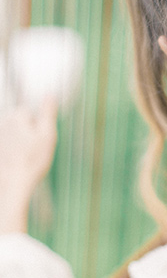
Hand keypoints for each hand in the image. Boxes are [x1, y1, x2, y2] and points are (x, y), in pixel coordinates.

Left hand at [0, 99, 57, 233]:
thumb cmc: (32, 161)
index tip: (39, 141)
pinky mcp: (0, 148)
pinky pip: (8, 146)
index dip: (37, 126)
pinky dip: (11, 152)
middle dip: (26, 133)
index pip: (28, 112)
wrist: (12, 184)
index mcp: (16, 117)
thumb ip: (47, 113)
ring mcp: (0, 137)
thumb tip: (50, 93)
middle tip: (33, 151)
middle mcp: (3, 123)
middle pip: (19, 122)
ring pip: (12, 135)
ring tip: (24, 159)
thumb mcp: (47, 135)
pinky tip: (16, 163)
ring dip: (18, 143)